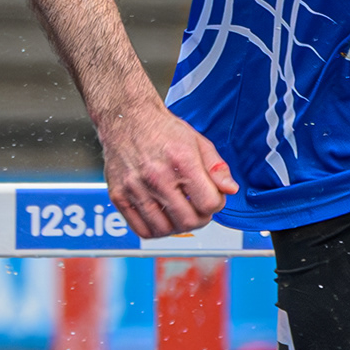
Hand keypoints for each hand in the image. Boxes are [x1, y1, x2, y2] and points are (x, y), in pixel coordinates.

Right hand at [97, 99, 236, 238]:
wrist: (126, 118)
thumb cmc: (162, 130)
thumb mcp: (197, 141)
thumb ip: (217, 168)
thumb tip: (230, 190)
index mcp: (182, 161)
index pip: (209, 204)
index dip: (217, 205)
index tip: (212, 198)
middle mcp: (157, 177)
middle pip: (189, 221)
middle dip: (200, 219)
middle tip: (197, 209)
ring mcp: (135, 188)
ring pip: (165, 229)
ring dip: (178, 226)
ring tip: (179, 213)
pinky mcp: (118, 196)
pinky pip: (141, 229)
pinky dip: (155, 231)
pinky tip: (161, 218)